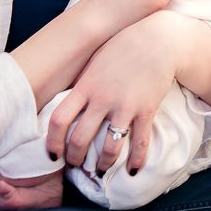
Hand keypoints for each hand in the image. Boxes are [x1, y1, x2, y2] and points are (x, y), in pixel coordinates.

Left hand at [46, 11, 185, 173]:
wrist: (157, 40)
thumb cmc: (123, 46)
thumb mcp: (95, 61)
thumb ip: (82, 83)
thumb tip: (68, 102)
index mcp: (85, 86)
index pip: (59, 120)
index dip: (52, 142)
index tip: (52, 153)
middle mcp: (102, 99)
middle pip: (80, 139)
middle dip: (75, 158)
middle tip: (75, 164)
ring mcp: (125, 107)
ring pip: (109, 148)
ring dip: (103, 164)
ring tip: (101, 169)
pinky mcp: (146, 111)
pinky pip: (140, 142)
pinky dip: (137, 160)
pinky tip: (133, 170)